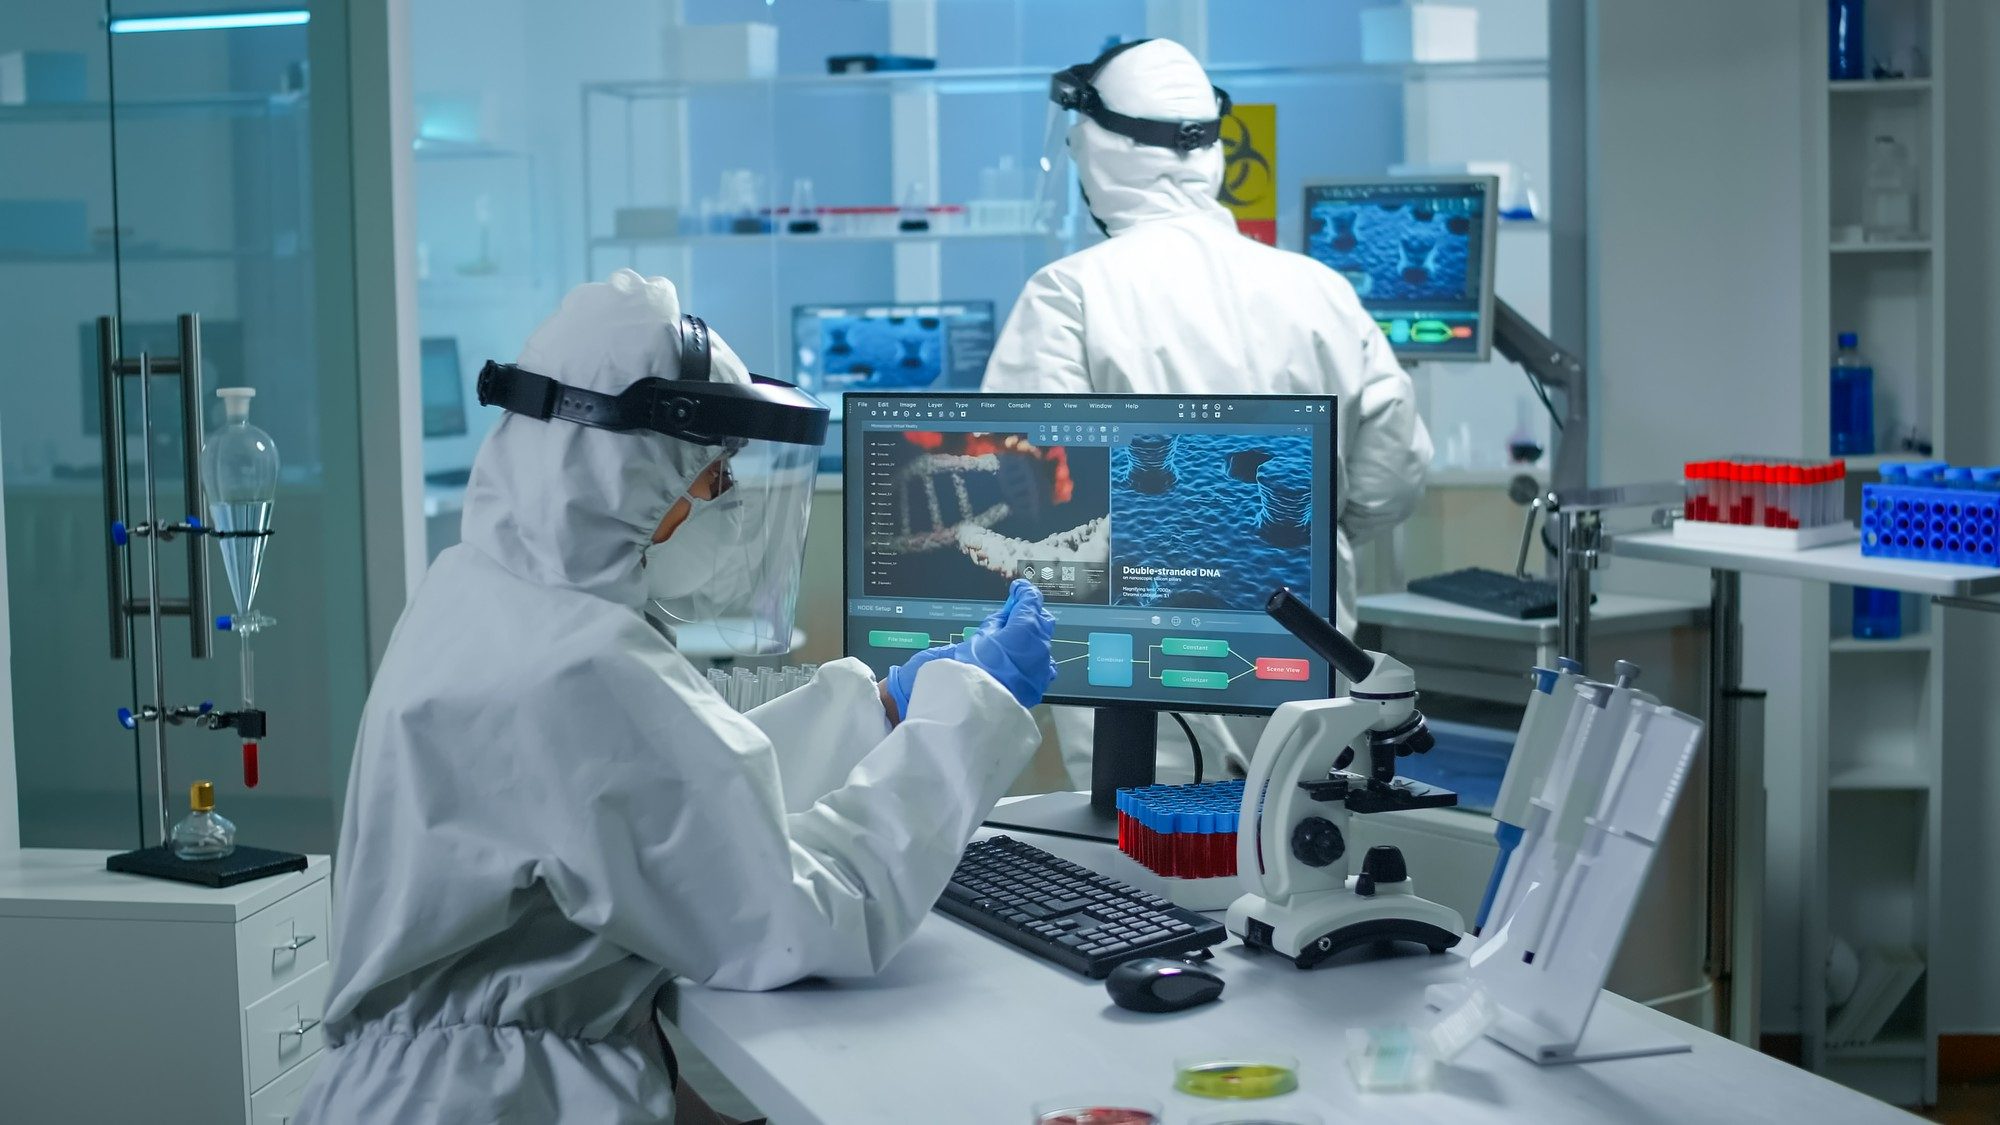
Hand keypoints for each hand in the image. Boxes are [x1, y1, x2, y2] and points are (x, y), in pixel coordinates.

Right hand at [885, 580, 1056, 713]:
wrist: (970, 705)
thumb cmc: (969, 669)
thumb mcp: (978, 637)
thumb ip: (996, 623)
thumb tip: (1004, 618)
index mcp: (1024, 628)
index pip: (1031, 601)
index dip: (1024, 593)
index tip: (1018, 591)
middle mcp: (1039, 645)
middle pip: (1043, 620)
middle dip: (1031, 614)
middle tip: (1015, 613)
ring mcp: (1042, 666)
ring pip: (1045, 643)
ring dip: (1033, 637)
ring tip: (1015, 640)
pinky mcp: (1039, 683)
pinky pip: (1044, 666)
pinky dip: (1037, 659)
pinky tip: (1024, 660)